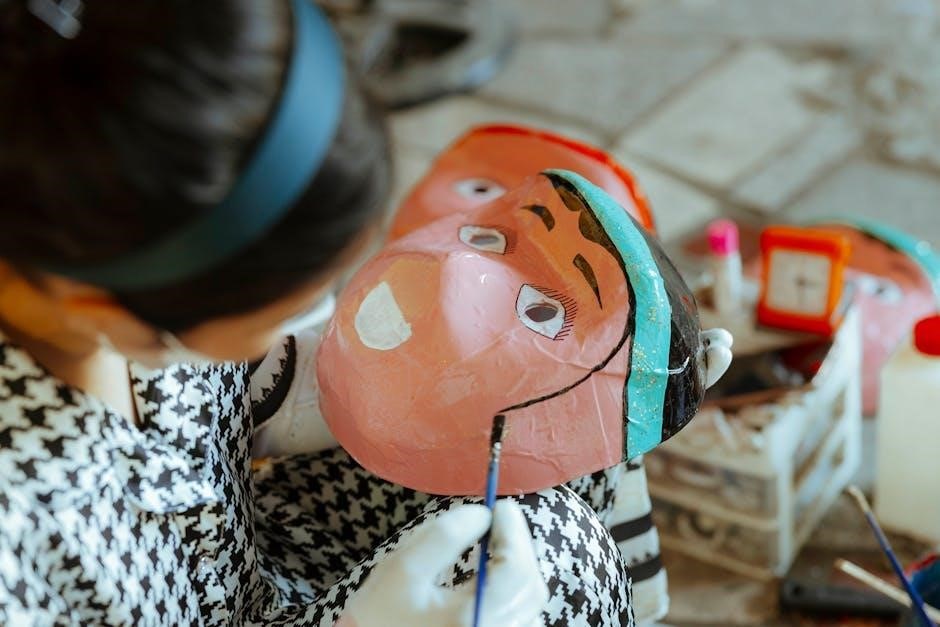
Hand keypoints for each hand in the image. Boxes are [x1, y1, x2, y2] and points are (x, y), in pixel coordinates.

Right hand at [342, 500, 547, 626]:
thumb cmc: (378, 616)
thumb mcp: (403, 568)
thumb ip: (444, 536)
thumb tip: (481, 514)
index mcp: (474, 618)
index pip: (517, 569)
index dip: (514, 531)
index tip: (499, 506)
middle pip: (531, 587)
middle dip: (519, 547)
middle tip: (498, 520)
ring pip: (529, 603)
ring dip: (519, 568)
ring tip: (495, 543)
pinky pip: (519, 617)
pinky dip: (513, 590)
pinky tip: (493, 573)